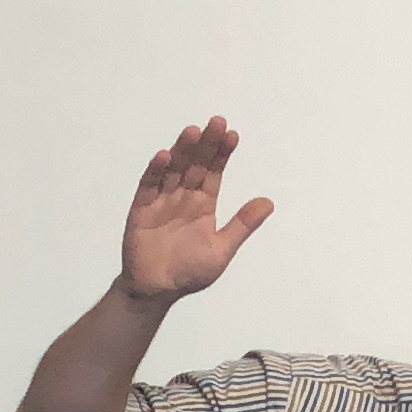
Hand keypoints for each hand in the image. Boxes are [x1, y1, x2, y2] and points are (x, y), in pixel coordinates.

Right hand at [119, 117, 273, 303]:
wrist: (157, 290)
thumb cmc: (189, 272)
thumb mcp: (222, 249)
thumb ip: (242, 225)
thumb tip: (269, 203)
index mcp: (203, 204)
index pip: (214, 172)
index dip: (222, 154)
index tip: (233, 135)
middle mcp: (183, 197)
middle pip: (195, 164)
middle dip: (206, 144)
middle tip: (217, 122)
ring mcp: (162, 201)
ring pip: (174, 170)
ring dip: (183, 150)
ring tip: (193, 131)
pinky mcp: (142, 209)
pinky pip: (149, 186)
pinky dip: (156, 171)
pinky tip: (165, 156)